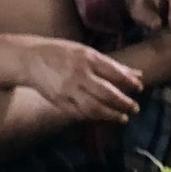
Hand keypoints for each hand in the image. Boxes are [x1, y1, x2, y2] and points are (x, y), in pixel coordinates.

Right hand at [20, 37, 145, 121]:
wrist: (30, 59)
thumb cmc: (63, 53)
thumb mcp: (87, 52)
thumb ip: (111, 65)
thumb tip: (137, 75)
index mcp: (87, 58)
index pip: (114, 72)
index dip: (129, 82)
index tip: (140, 88)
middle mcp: (78, 75)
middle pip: (106, 93)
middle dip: (123, 102)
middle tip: (135, 108)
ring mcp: (68, 90)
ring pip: (94, 108)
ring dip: (111, 115)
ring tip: (123, 118)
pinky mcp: (59, 102)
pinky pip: (80, 114)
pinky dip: (94, 118)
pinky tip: (103, 118)